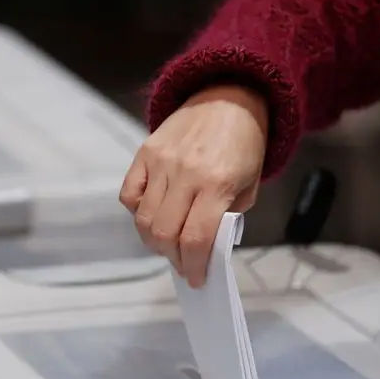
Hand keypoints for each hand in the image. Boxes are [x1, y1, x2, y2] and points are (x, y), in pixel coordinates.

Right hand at [119, 85, 267, 287]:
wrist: (228, 99)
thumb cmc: (244, 147)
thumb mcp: (250, 185)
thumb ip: (227, 217)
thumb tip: (202, 248)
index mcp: (218, 183)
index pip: (196, 237)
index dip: (193, 266)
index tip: (195, 279)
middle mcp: (186, 173)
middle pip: (164, 232)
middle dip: (172, 257)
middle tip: (182, 263)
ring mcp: (161, 162)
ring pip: (144, 218)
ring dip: (153, 241)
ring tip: (167, 243)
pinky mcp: (145, 153)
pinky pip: (130, 194)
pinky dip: (137, 214)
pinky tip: (152, 216)